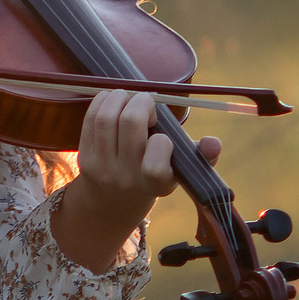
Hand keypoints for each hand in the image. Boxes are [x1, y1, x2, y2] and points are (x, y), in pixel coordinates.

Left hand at [50, 88, 222, 273]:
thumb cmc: (155, 176)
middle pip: (129, 123)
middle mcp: (127, 177)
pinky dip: (102, 101)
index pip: (158, 157)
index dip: (162, 140)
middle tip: (147, 102)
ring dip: (120, 97)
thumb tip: (214, 143)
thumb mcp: (181, 171)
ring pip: (107, 118)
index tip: (163, 136)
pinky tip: (113, 99)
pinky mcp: (84, 157)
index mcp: (156, 183)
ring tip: (129, 97)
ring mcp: (103, 167)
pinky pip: (90, 119)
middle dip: (141, 102)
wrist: (113, 202)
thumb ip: (201, 156)